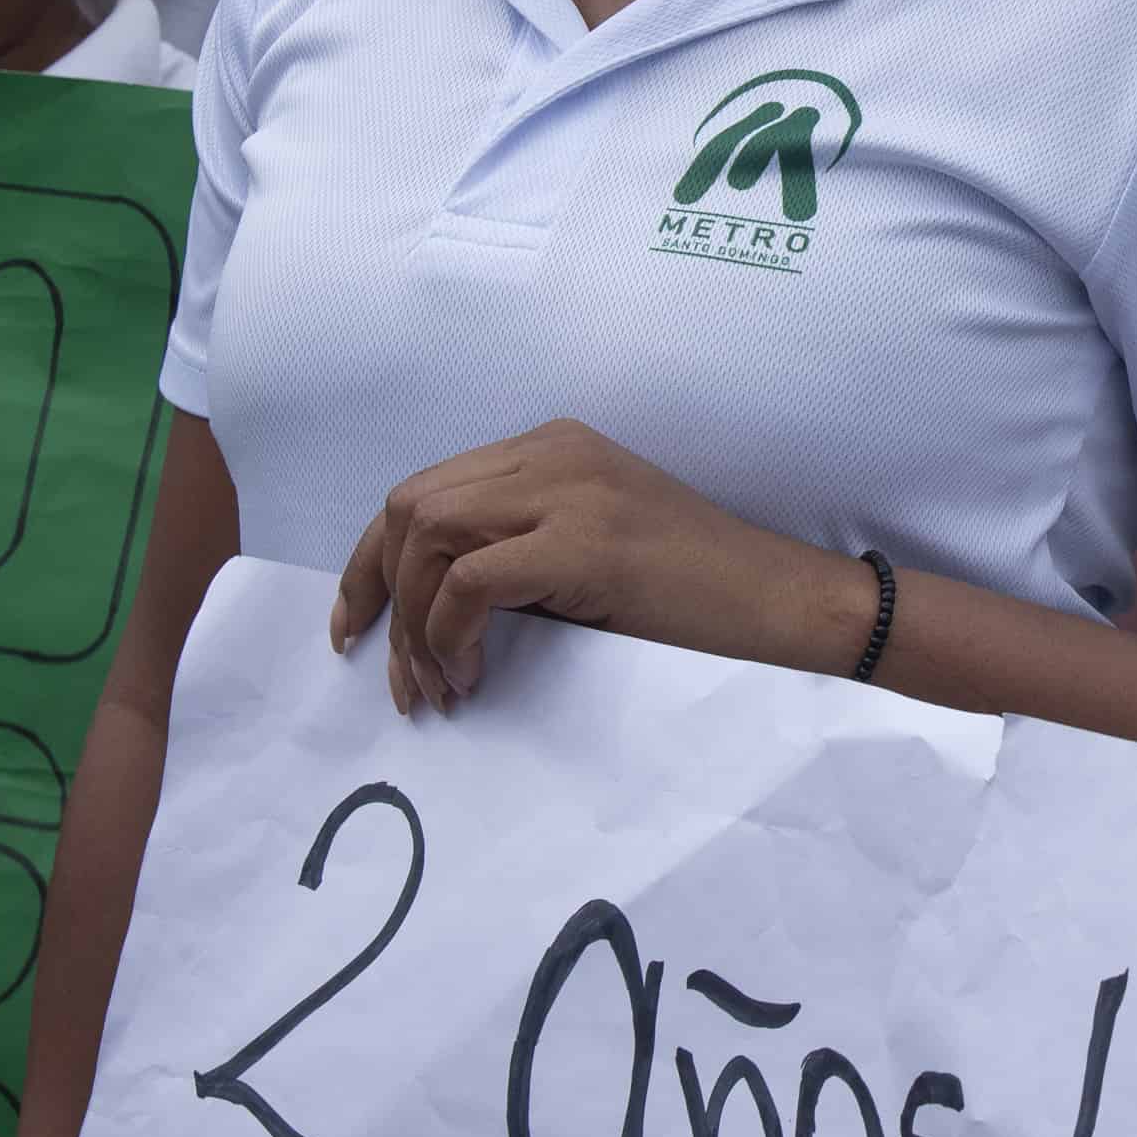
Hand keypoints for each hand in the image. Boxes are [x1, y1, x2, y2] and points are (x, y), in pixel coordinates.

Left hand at [330, 419, 865, 714]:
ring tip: (440, 688)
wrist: (780, 600)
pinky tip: (474, 674)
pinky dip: (452, 634)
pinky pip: (471, 581)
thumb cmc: (693, 594)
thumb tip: (429, 610)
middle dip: (378, 593)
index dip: (372, 562)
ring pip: (429, 535)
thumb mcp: (589, 551)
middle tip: (396, 678)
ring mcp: (570, 489)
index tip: (356, 629)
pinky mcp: (585, 540)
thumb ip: (518, 548)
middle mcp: (552, 453)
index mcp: (551, 448)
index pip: (424, 489)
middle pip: (409, 506)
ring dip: (416, 624)